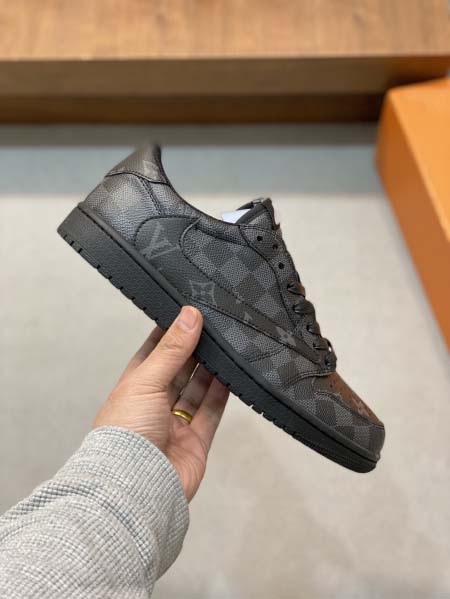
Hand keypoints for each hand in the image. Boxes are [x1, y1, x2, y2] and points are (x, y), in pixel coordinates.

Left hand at [94, 306, 228, 500]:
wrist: (136, 487)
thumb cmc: (126, 431)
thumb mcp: (146, 381)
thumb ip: (172, 349)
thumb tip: (189, 315)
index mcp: (134, 388)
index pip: (153, 354)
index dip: (170, 334)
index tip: (188, 313)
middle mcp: (154, 405)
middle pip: (179, 371)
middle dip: (195, 350)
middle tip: (215, 325)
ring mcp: (175, 424)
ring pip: (197, 390)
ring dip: (211, 369)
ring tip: (227, 343)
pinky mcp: (196, 443)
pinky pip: (211, 413)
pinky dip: (222, 393)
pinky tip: (232, 373)